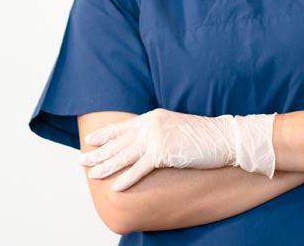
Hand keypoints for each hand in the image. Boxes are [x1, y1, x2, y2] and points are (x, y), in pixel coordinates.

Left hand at [79, 108, 276, 191]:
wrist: (223, 138)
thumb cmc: (202, 136)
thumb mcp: (175, 126)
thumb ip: (157, 130)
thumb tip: (144, 141)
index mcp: (153, 117)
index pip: (123, 127)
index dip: (105, 134)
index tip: (90, 139)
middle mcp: (151, 125)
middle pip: (118, 141)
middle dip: (98, 152)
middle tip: (80, 160)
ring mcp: (156, 138)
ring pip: (124, 155)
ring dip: (105, 166)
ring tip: (91, 174)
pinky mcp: (164, 153)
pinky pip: (139, 169)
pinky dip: (126, 178)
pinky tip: (115, 187)